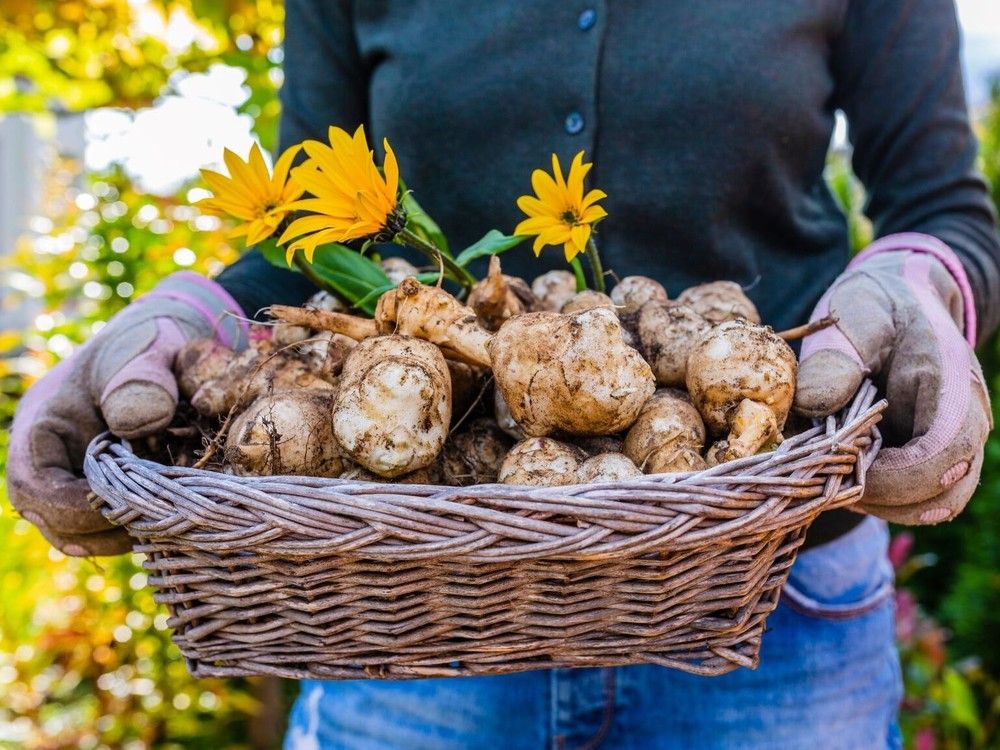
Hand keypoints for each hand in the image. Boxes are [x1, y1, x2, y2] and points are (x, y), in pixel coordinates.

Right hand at [6, 273, 245, 555]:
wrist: (161, 345)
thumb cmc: (150, 342)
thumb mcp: (149, 349)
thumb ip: (145, 379)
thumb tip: (140, 423)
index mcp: (45, 422)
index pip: (35, 483)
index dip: (74, 506)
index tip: (126, 507)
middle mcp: (49, 457)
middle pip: (51, 518)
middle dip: (102, 528)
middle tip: (158, 524)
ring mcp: (71, 476)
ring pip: (77, 531)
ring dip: (120, 535)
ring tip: (169, 524)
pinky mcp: (99, 488)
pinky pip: (104, 525)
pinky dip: (135, 527)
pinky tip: (173, 519)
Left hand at [793, 234, 991, 524]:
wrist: (901, 300)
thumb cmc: (877, 305)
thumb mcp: (852, 315)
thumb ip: (834, 356)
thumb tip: (814, 404)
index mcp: (951, 384)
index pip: (944, 452)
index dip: (894, 473)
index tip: (843, 458)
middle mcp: (965, 422)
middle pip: (940, 494)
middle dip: (877, 492)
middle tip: (826, 465)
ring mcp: (953, 446)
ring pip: (929, 507)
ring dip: (877, 501)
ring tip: (832, 468)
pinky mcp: (933, 459)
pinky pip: (915, 500)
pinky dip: (876, 497)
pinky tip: (842, 470)